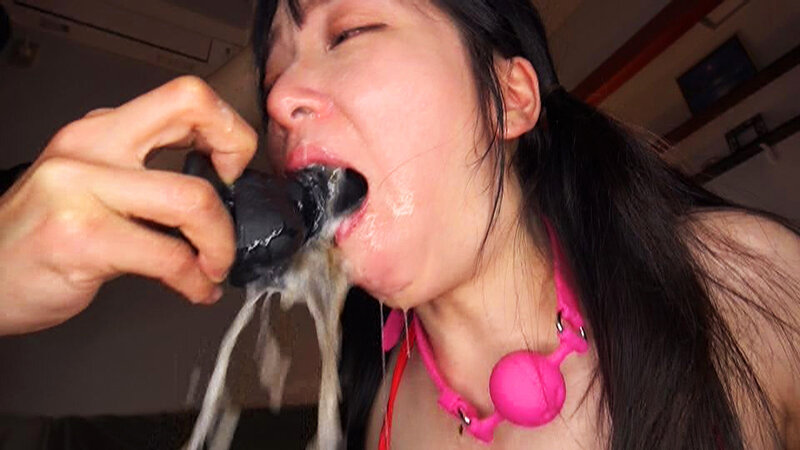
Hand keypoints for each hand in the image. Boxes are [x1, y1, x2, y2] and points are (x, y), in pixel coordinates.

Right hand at [0, 76, 257, 334]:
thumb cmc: (41, 236)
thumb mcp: (92, 185)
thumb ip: (146, 176)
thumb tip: (218, 191)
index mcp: (101, 130)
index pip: (185, 95)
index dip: (225, 126)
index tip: (231, 167)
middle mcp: (91, 146)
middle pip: (192, 109)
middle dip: (238, 153)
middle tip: (235, 201)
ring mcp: (82, 189)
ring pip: (192, 198)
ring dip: (220, 242)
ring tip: (214, 265)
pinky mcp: (82, 238)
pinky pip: (169, 257)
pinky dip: (195, 280)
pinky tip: (194, 288)